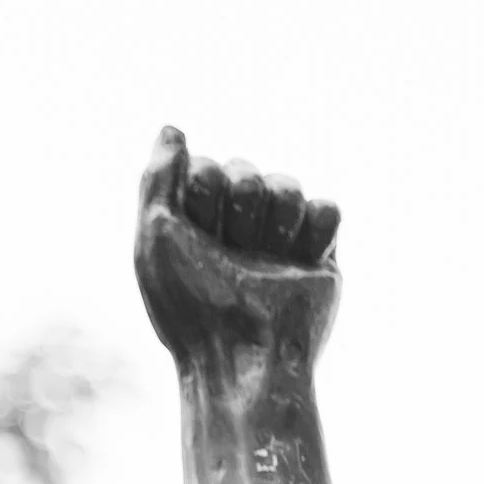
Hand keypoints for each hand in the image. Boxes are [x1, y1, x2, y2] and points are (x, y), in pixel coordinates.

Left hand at [135, 127, 338, 372]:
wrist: (247, 355)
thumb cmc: (191, 303)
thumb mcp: (155, 236)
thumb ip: (157, 177)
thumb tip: (172, 128)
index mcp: (194, 224)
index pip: (208, 167)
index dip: (204, 197)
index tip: (197, 237)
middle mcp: (235, 228)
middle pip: (250, 171)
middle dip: (240, 210)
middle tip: (233, 258)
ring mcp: (278, 239)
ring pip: (289, 184)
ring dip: (275, 222)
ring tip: (269, 265)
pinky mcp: (319, 252)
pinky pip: (328, 207)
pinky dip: (314, 232)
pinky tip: (301, 266)